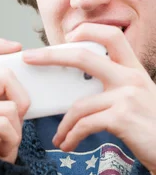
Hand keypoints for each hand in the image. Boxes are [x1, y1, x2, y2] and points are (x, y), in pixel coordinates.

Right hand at [0, 38, 29, 163]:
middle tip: (16, 126)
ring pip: (9, 106)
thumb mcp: (2, 124)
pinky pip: (3, 123)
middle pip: (3, 77)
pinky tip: (0, 153)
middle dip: (22, 101)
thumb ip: (6, 103)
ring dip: (16, 132)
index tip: (18, 48)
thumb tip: (26, 89)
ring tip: (4, 146)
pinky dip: (10, 142)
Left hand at [23, 23, 155, 174]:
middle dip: (51, 56)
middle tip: (31, 59)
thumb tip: (80, 91)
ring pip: (79, 104)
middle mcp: (131, 78)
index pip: (112, 35)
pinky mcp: (122, 118)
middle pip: (84, 57)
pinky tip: (68, 144)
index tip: (66, 37)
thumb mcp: (139, 99)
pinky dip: (72, 136)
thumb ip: (116, 89)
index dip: (87, 30)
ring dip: (63, 124)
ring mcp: (127, 97)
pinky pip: (85, 124)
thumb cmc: (153, 130)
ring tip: (59, 138)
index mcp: (134, 70)